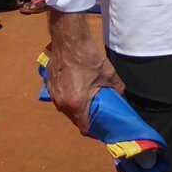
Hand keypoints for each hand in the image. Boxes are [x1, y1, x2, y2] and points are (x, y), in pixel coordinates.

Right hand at [48, 11, 125, 132]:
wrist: (69, 40)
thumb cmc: (88, 57)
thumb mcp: (108, 74)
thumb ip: (117, 90)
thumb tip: (121, 98)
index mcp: (76, 103)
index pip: (84, 127)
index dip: (94, 131)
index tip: (101, 129)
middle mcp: (62, 102)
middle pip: (74, 119)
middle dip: (86, 118)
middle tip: (97, 114)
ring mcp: (53, 94)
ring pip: (66, 109)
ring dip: (76, 108)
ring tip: (88, 101)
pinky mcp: (49, 85)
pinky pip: (60, 98)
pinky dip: (68, 98)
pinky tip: (77, 89)